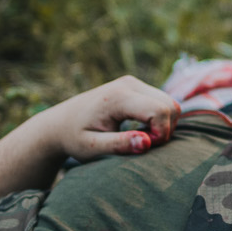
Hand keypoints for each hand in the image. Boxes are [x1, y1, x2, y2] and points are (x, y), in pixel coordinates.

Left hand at [37, 75, 179, 159]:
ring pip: (171, 104)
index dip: (160, 134)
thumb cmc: (75, 138)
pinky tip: (139, 130)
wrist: (60, 122)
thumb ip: (120, 145)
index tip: (143, 148)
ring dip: (163, 126)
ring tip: (138, 139)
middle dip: (165, 130)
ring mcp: (133, 82)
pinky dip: (159, 120)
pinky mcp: (136, 86)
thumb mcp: (92, 148)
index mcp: (117, 98)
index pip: (160, 111)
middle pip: (171, 106)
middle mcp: (128, 84)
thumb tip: (147, 142)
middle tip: (142, 145)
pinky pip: (162, 102)